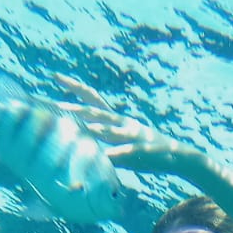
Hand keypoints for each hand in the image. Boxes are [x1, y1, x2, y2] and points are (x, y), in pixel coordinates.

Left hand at [51, 76, 200, 176]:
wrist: (177, 156)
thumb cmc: (145, 152)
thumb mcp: (120, 146)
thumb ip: (102, 143)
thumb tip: (81, 143)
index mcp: (117, 119)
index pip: (92, 98)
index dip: (74, 87)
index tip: (56, 76)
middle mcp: (123, 123)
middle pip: (97, 111)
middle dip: (77, 108)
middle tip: (57, 104)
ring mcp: (133, 135)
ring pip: (112, 128)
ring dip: (97, 126)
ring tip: (82, 125)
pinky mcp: (142, 150)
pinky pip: (127, 151)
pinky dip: (116, 152)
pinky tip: (106, 155)